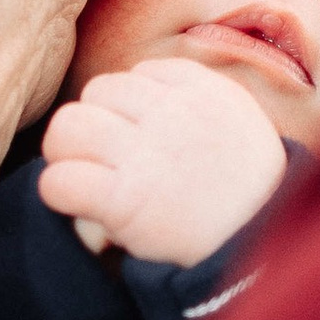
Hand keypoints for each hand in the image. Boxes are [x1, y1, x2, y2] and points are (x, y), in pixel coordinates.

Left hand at [40, 58, 289, 266]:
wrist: (260, 245)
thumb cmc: (246, 190)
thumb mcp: (239, 120)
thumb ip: (195, 96)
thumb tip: (139, 83)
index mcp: (202, 91)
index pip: (139, 73)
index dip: (131, 105)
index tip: (144, 134)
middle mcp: (171, 114)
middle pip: (96, 91)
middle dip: (94, 121)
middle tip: (105, 155)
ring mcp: (144, 155)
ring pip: (68, 126)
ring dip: (68, 151)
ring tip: (87, 174)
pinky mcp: (123, 200)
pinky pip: (59, 180)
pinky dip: (60, 192)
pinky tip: (80, 203)